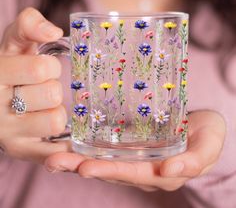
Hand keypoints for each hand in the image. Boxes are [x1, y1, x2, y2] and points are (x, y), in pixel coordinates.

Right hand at [0, 7, 69, 162]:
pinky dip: (63, 147)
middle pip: (51, 94)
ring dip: (57, 111)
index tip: (44, 69)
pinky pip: (52, 153)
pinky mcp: (20, 150)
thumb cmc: (11, 68)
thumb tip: (53, 32)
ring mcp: (7, 132)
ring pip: (55, 120)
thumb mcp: (14, 41)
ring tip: (44, 108)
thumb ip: (29, 25)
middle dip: (54, 88)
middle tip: (43, 89)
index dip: (51, 67)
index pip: (41, 68)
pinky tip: (66, 138)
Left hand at [44, 110, 225, 190]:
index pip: (130, 174)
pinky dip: (89, 146)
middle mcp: (142, 167)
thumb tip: (170, 171)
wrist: (202, 124)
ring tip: (54, 154)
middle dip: (81, 167)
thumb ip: (194, 161)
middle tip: (55, 162)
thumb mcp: (208, 146)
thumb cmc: (207, 134)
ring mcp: (134, 155)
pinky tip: (71, 141)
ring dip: (79, 157)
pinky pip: (108, 147)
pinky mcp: (131, 143)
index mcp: (160, 172)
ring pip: (104, 159)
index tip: (84, 168)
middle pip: (110, 169)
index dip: (108, 172)